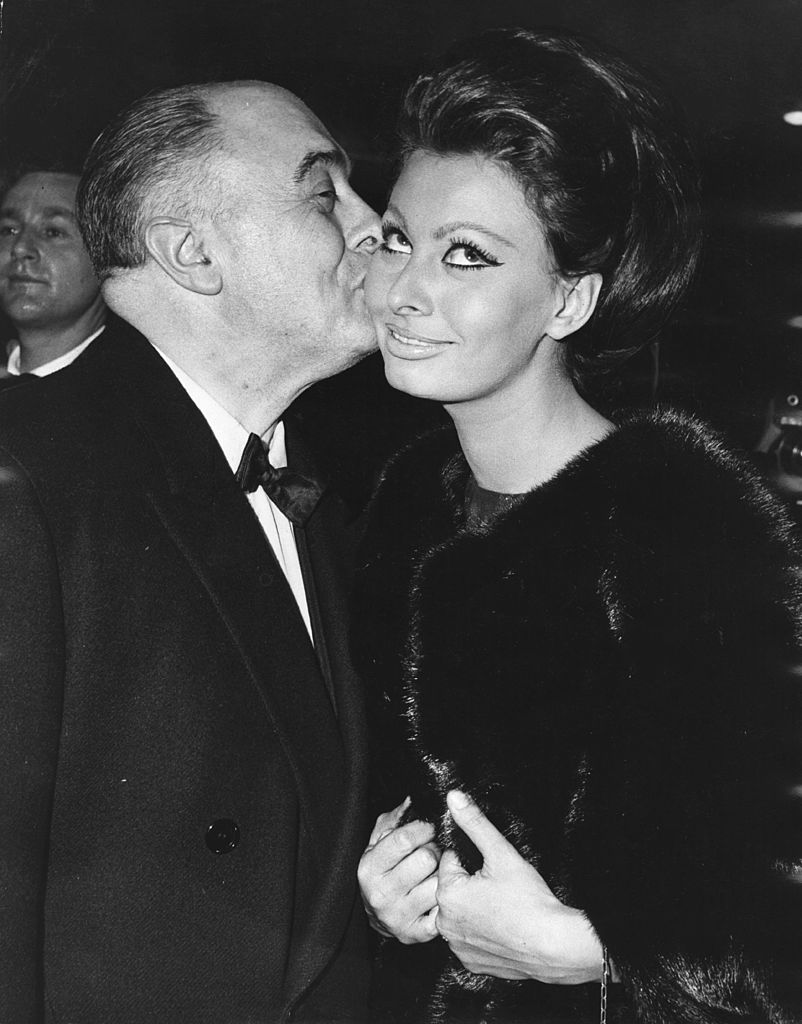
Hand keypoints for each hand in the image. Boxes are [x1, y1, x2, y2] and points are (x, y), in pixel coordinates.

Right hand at [358, 798, 440, 943]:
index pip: (403, 839)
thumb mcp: (379, 842)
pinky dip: (446, 901)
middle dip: (434, 851)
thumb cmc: (383, 870)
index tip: (430, 827)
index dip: (423, 828)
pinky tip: (440, 895)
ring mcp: (397, 916)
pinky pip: (443, 911)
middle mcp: (380, 894)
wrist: (376, 914)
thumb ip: (395, 819)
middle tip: (434, 853)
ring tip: (437, 873)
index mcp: (369, 867)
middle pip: (426, 859)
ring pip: (438, 884)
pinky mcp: (415, 934)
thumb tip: (413, 800)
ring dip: (443, 876)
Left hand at [436, 790, 602, 983]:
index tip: (492, 869)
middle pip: (453, 889)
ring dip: (474, 908)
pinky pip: (470, 939)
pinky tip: (501, 927)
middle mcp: (445, 924)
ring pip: (461, 914)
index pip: (450, 861)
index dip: (473, 860)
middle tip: (500, 889)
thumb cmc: (530, 901)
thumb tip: (453, 797)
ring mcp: (458, 947)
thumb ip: (475, 822)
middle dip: (471, 883)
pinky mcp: (472, 964)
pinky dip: (482, 932)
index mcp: (446, 894)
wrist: (555, 945)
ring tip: (502, 907)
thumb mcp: (501, 852)